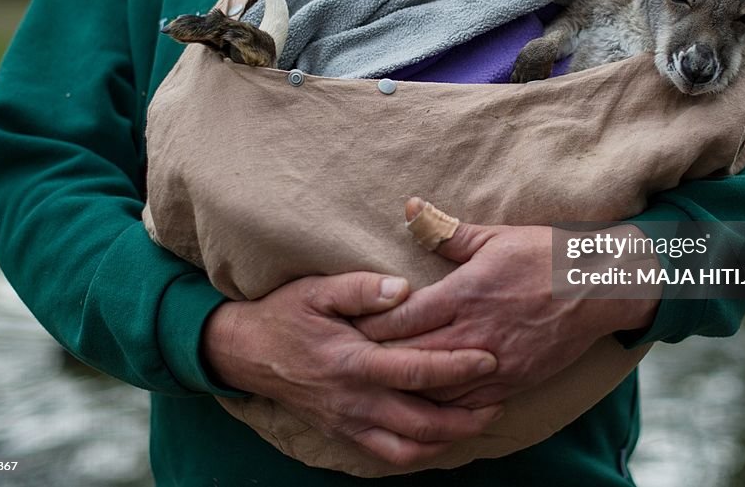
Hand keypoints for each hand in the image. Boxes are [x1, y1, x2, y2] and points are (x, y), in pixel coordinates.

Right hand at [200, 271, 501, 467]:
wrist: (245, 352)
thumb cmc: (286, 314)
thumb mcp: (319, 290)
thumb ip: (362, 288)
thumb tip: (403, 288)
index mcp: (353, 362)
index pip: (416, 372)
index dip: (457, 368)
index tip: (490, 359)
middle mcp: (353, 400)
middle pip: (422, 422)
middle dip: (466, 416)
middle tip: (499, 401)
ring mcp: (348, 422)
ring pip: (409, 449)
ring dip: (449, 440)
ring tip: (479, 422)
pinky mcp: (343, 433)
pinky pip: (388, 455)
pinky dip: (420, 452)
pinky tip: (442, 438)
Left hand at [356, 199, 659, 408]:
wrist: (600, 288)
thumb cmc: (545, 256)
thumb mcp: (494, 237)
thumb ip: (446, 231)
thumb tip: (411, 208)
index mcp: (463, 294)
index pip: (401, 318)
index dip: (369, 324)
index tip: (346, 326)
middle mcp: (473, 333)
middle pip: (410, 357)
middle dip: (378, 360)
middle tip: (351, 360)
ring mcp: (493, 363)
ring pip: (435, 388)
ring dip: (406, 387)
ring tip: (380, 384)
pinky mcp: (512, 382)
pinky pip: (467, 405)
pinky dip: (441, 405)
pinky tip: (424, 402)